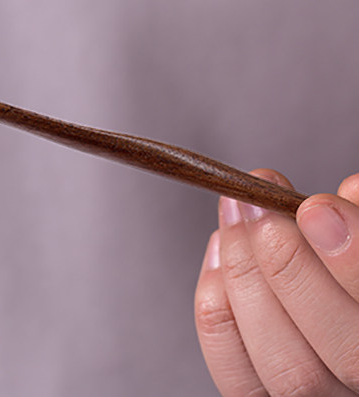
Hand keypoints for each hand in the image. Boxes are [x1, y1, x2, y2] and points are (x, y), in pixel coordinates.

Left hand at [195, 168, 358, 395]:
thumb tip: (348, 191)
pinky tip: (220, 248)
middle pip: (343, 354)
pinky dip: (219, 305)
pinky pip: (236, 373)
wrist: (336, 300)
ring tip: (235, 211)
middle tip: (258, 206)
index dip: (353, 265)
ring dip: (246, 277)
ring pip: (285, 367)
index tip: (316, 208)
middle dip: (289, 268)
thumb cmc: (349, 270)